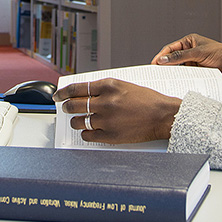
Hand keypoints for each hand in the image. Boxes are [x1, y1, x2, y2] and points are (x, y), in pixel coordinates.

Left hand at [52, 78, 181, 144]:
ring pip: (78, 122)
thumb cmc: (148, 100)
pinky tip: (90, 130)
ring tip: (79, 120)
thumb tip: (84, 93)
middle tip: (65, 108)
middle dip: (66, 107)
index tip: (58, 95)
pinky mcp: (109, 136)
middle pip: (73, 105)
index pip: (76, 88)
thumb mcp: (124, 86)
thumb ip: (104, 89)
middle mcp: (105, 102)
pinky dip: (86, 133)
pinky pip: (87, 135)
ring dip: (76, 121)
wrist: (163, 116)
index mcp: (108, 86)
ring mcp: (106, 120)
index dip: (63, 92)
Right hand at [151, 33, 221, 87]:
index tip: (154, 64)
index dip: (161, 56)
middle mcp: (189, 52)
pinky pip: (186, 77)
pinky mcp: (197, 73)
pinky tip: (176, 85)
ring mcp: (193, 63)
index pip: (171, 48)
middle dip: (165, 66)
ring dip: (173, 75)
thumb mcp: (199, 53)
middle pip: (173, 60)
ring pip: (178, 70)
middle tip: (156, 74)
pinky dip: (181, 80)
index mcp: (189, 42)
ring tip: (164, 81)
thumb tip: (163, 59)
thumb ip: (181, 56)